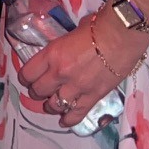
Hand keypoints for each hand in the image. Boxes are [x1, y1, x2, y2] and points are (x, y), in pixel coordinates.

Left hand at [17, 9, 148, 120]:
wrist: (123, 35)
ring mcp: (77, 87)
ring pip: (54, 106)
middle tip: (41, 91)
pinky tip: (64, 121)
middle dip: (37, 92)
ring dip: (50, 106)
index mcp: (52, 54)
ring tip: (51, 105)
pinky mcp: (94, 96)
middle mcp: (60, 73)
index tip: (29, 78)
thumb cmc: (97, 27)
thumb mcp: (71, 33)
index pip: (28, 73)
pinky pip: (76, 114)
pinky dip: (68, 119)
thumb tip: (63, 50)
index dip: (26, 78)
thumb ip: (63, 47)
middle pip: (38, 91)